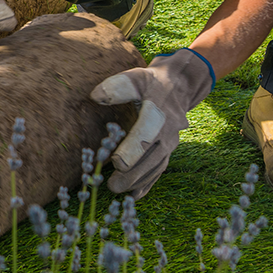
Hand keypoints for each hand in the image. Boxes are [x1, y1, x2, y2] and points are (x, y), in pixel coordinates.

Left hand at [90, 49, 213, 198]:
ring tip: (117, 191)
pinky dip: (148, 183)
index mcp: (159, 113)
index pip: (146, 134)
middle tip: (112, 185)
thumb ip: (117, 86)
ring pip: (155, 167)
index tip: (115, 162)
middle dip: (132, 173)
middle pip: (151, 157)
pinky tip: (134, 195)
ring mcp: (170, 143)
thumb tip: (95, 96)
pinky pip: (159, 170)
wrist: (178, 87)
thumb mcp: (136, 77)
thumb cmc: (151, 84)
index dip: (132, 150)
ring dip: (138, 181)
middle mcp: (168, 131)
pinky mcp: (168, 151)